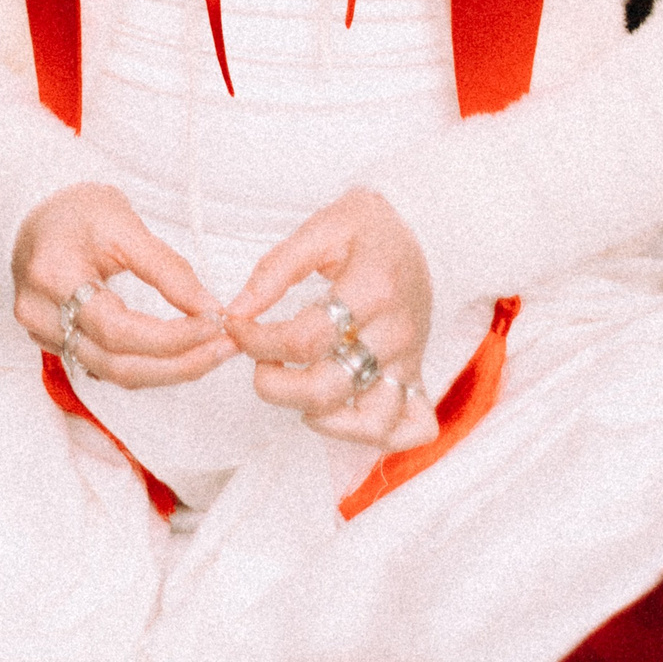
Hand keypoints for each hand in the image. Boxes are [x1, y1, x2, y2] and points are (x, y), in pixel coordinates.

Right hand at [12, 182, 236, 391]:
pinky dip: (146, 365)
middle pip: (116, 364)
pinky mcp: (52, 343)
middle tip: (226, 347)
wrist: (36, 212)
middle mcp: (39, 314)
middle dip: (178, 363)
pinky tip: (179, 352)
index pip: (118, 329)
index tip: (217, 324)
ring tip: (212, 352)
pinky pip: (104, 368)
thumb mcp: (124, 223)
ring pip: (112, 374)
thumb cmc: (79, 209)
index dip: (172, 337)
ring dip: (168, 370)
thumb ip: (167, 269)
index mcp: (53, 276)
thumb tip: (210, 308)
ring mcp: (41, 334)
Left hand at [225, 188, 440, 453]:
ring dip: (324, 419)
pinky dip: (378, 435)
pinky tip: (342, 412)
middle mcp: (396, 332)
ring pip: (373, 422)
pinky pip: (412, 428)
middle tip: (260, 364)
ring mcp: (410, 359)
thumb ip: (275, 269)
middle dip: (277, 387)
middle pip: (329, 388)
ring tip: (299, 394)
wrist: (424, 227)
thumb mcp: (320, 228)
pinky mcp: (417, 374)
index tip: (238, 327)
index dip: (258, 341)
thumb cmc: (367, 227)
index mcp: (372, 289)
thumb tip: (238, 311)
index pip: (304, 339)